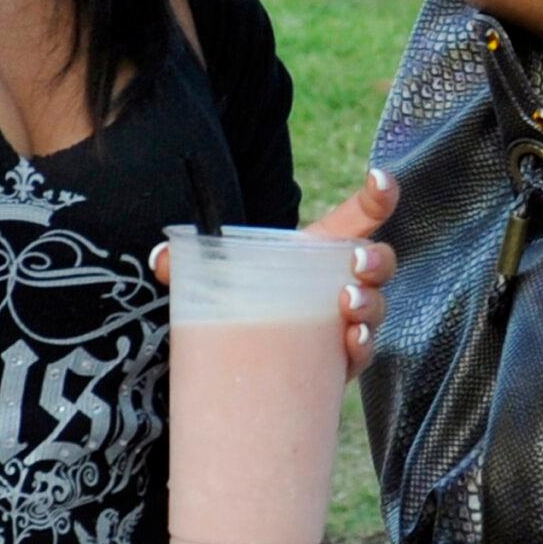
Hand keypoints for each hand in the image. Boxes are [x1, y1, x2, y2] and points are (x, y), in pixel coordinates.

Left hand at [148, 169, 399, 380]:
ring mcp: (346, 323)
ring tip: (348, 307)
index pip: (362, 215)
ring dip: (370, 305)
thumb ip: (187, 262)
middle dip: (376, 261)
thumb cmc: (240, 304)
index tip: (380, 178)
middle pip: (379, 262)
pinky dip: (361, 348)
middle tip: (355, 266)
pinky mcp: (339, 362)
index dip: (378, 194)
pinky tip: (350, 344)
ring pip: (376, 309)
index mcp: (318, 252)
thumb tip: (162, 259)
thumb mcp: (216, 277)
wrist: (242, 365)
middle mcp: (341, 283)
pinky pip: (362, 353)